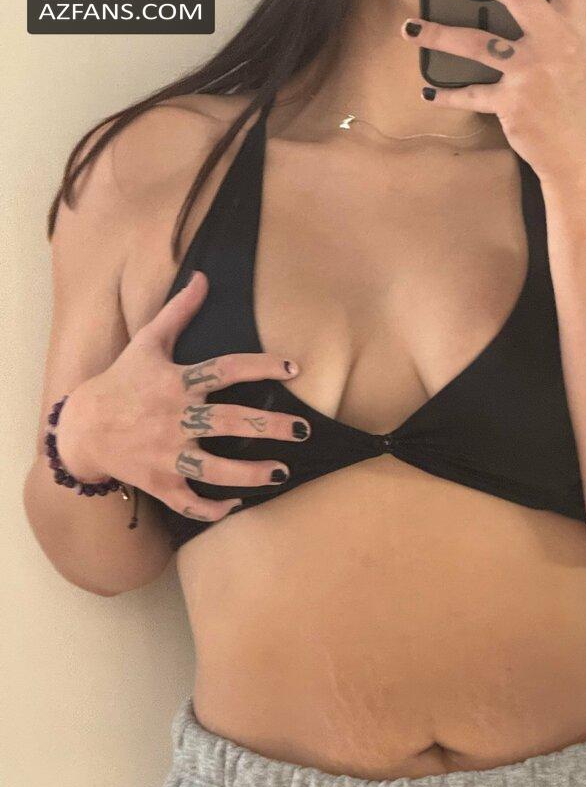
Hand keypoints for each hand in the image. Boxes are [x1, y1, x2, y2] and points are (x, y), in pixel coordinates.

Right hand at [56, 271, 311, 521]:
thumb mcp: (147, 343)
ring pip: (214, 470)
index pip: (225, 370)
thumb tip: (202, 277)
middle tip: (302, 430)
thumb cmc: (121, 382)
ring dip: (250, 474)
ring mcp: (166, 454)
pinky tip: (236, 504)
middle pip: (228, 423)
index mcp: (176, 383)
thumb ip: (178, 312)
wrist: (82, 427)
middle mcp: (174, 419)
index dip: (261, 366)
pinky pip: (189, 502)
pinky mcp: (159, 482)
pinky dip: (212, 508)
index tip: (293, 368)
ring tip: (282, 472)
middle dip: (268, 427)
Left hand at [401, 0, 585, 178]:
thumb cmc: (573, 102)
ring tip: (410, 29)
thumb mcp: (577, 54)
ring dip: (437, 35)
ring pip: (476, 42)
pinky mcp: (512, 102)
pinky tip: (429, 91)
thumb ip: (556, 20)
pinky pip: (470, 93)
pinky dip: (446, 94)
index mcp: (575, 25)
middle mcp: (555, 41)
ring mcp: (532, 71)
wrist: (577, 154)